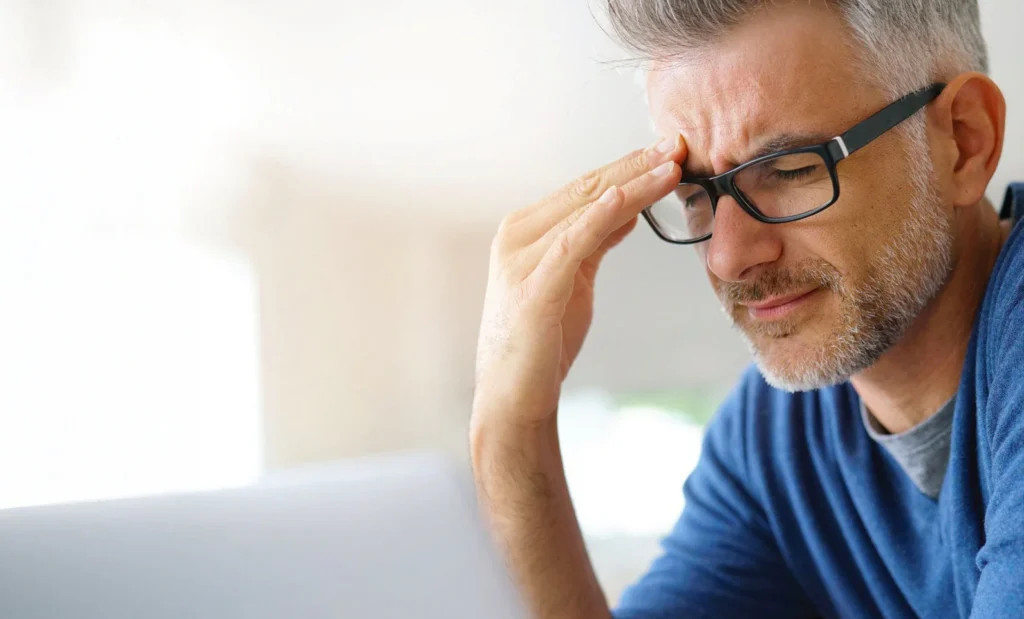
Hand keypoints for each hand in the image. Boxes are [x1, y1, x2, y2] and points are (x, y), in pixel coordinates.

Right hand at [472, 134, 686, 427]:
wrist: (512, 396)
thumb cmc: (542, 339)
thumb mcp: (574, 278)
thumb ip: (595, 239)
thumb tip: (628, 202)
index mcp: (524, 230)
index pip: (584, 187)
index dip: (627, 166)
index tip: (668, 149)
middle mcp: (517, 236)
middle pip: (586, 190)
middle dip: (635, 165)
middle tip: (677, 144)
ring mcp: (520, 261)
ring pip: (585, 210)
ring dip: (632, 185)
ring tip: (670, 166)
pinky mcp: (532, 290)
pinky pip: (571, 245)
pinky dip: (598, 218)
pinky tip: (624, 198)